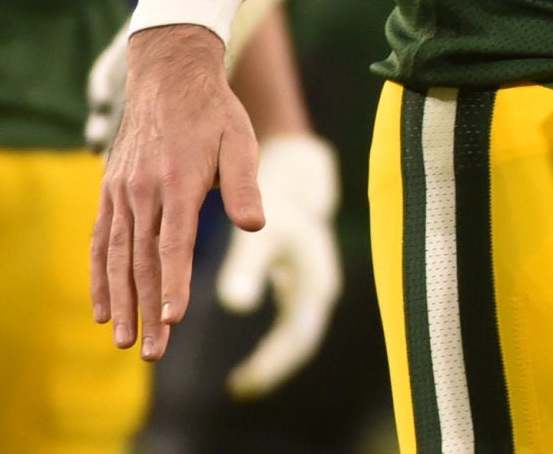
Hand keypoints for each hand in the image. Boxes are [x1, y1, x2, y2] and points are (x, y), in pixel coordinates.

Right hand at [91, 23, 264, 360]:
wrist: (168, 74)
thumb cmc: (214, 112)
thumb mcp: (240, 140)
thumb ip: (245, 184)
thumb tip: (256, 225)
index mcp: (179, 182)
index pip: (173, 244)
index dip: (172, 283)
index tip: (173, 319)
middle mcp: (144, 191)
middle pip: (143, 260)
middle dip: (146, 308)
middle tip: (150, 352)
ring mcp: (122, 191)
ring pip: (116, 255)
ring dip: (120, 300)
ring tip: (122, 340)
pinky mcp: (110, 191)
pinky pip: (100, 240)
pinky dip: (99, 275)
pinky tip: (103, 306)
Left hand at [216, 133, 342, 396]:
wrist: (297, 166)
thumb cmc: (280, 195)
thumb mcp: (262, 229)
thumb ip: (248, 265)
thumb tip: (233, 305)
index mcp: (317, 280)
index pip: (298, 336)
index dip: (272, 362)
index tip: (244, 382)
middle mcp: (318, 286)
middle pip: (301, 340)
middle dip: (274, 366)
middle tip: (241, 387)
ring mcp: (312, 284)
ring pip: (297, 333)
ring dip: (273, 357)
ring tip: (243, 381)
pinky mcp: (300, 280)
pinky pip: (290, 322)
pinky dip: (272, 342)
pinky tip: (251, 352)